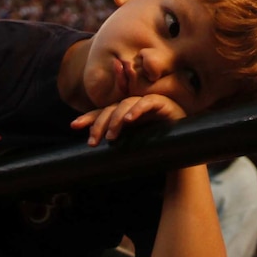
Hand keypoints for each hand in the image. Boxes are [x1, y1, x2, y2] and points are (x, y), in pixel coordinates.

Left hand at [71, 95, 186, 145]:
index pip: (105, 112)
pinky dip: (137, 110)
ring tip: (112, 136)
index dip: (90, 118)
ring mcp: (149, 102)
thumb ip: (117, 139)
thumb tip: (92, 144)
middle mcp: (136, 105)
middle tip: (93, 141)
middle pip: (113, 107)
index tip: (73, 126)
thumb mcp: (131, 145)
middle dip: (100, 122)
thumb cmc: (156, 150)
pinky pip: (147, 102)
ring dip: (117, 120)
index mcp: (127, 114)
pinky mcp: (163, 103)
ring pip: (127, 104)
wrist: (183, 154)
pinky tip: (130, 120)